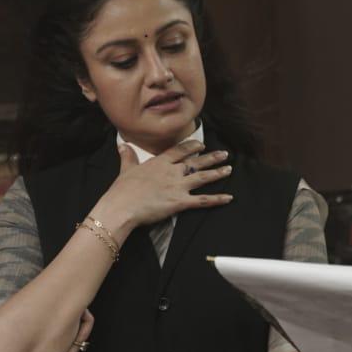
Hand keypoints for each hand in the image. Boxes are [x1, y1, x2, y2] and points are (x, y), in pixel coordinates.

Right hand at [92, 139, 233, 233]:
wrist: (122, 206)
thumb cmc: (122, 190)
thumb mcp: (125, 169)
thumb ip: (128, 157)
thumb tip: (122, 145)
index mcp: (159, 163)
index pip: (179, 151)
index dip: (192, 147)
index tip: (202, 144)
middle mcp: (172, 172)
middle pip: (195, 162)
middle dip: (211, 158)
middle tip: (224, 154)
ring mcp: (178, 186)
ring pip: (202, 177)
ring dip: (217, 173)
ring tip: (229, 169)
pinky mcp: (180, 202)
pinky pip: (202, 200)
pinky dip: (217, 199)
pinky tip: (228, 197)